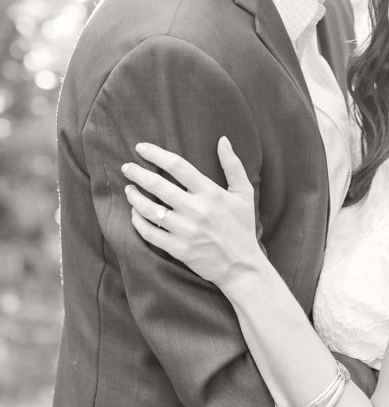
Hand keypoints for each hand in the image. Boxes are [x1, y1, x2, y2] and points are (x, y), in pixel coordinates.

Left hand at [122, 137, 261, 294]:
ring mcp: (185, 231)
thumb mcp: (244, 193)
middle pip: (158, 185)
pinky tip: (135, 213)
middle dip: (137, 173)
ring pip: (149, 210)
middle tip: (126, 167)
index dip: (156, 154)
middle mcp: (196, 210)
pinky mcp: (178, 249)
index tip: (141, 147)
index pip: (178, 166)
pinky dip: (138, 221)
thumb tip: (223, 140)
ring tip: (128, 189)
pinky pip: (149, 233)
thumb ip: (233, 165)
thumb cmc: (242, 227)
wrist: (241, 266)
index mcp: (211, 193)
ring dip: (134, 197)